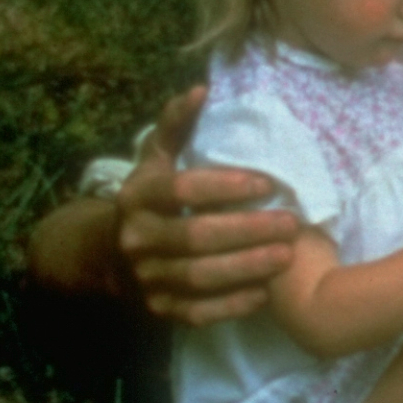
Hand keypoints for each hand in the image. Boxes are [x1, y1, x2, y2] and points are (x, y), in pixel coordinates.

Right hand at [117, 86, 300, 324]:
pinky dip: (234, 304)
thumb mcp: (157, 157)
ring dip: (247, 267)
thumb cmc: (152, 195)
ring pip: (199, 277)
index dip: (226, 186)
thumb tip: (203, 90)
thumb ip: (179, 124)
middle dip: (248, 230)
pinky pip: (198, 312)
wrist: (109, 254)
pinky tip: (268, 293)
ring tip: (288, 256)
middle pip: (195, 236)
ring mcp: (145, 277)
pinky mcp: (159, 309)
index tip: (268, 184)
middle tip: (292, 223)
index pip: (182, 189)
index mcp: (137, 196)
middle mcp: (136, 238)